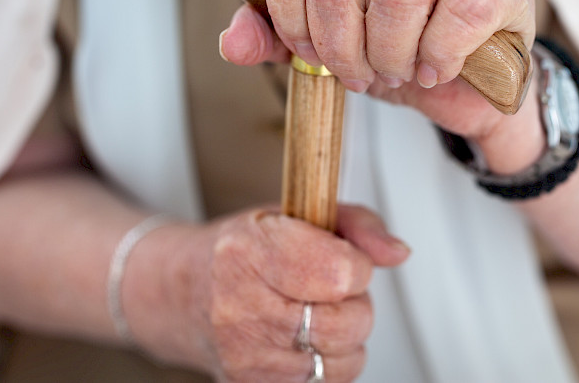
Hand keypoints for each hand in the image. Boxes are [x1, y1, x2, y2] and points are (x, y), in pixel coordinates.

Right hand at [129, 205, 408, 381]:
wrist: (183, 292)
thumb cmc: (241, 251)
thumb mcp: (295, 212)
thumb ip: (356, 224)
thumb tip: (395, 251)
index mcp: (249, 251)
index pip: (341, 272)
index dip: (355, 264)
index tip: (342, 258)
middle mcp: (239, 307)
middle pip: (348, 322)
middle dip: (354, 303)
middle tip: (327, 288)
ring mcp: (244, 354)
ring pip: (343, 361)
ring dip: (343, 338)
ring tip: (314, 313)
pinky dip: (326, 364)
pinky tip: (304, 340)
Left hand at [220, 0, 535, 141]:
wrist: (473, 84)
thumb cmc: (399, 52)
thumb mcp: (329, 50)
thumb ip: (277, 41)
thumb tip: (232, 41)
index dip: (287, 14)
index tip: (309, 54)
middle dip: (341, 48)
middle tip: (360, 74)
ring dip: (392, 53)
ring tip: (402, 70)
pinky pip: (457, 8)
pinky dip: (439, 53)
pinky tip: (439, 66)